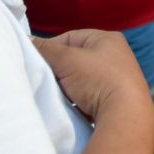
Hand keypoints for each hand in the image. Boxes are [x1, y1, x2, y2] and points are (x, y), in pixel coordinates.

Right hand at [34, 29, 152, 124]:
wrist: (125, 116)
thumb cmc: (98, 80)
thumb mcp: (67, 59)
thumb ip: (46, 49)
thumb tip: (29, 41)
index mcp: (108, 39)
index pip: (70, 37)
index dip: (51, 48)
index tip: (35, 61)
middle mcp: (116, 55)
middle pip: (75, 58)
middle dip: (58, 68)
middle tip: (43, 78)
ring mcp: (117, 78)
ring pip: (80, 78)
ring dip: (67, 85)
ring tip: (55, 93)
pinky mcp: (115, 99)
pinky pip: (88, 94)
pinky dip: (77, 98)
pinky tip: (68, 105)